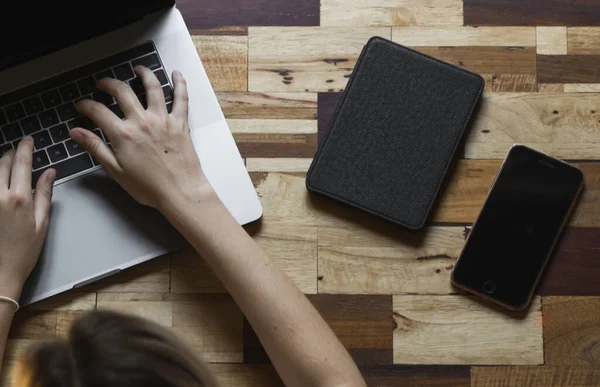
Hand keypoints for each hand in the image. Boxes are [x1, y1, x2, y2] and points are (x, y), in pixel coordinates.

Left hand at [0, 138, 54, 298]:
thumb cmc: (24, 251)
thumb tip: (50, 172)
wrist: (0, 272)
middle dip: (11, 153)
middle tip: (18, 150)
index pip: (22, 163)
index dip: (25, 147)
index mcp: (19, 198)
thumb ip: (44, 194)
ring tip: (7, 162)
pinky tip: (1, 180)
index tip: (28, 140)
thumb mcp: (42, 222)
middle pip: (2, 163)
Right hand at [70, 67, 214, 210]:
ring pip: (152, 87)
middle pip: (122, 91)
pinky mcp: (181, 123)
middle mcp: (142, 121)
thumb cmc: (149, 187)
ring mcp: (163, 120)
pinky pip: (181, 98)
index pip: (98, 111)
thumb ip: (96, 148)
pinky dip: (180, 84)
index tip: (81, 105)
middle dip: (109, 83)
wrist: (180, 192)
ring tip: (137, 68)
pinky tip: (176, 74)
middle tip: (103, 84)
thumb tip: (76, 132)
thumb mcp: (116, 170)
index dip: (85, 105)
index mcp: (123, 134)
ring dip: (144, 74)